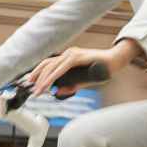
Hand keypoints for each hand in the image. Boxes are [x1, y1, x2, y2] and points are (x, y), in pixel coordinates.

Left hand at [26, 40, 142, 96]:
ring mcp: (72, 53)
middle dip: (37, 77)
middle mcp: (68, 53)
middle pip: (46, 64)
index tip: (30, 83)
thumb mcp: (83, 81)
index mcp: (67, 58)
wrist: (116, 61)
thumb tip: (57, 92)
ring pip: (52, 65)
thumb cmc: (102, 70)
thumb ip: (71, 86)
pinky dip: (54, 76)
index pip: (48, 64)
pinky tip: (49, 83)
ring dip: (43, 79)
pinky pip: (62, 67)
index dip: (37, 73)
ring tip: (38, 90)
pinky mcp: (77, 56)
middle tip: (32, 89)